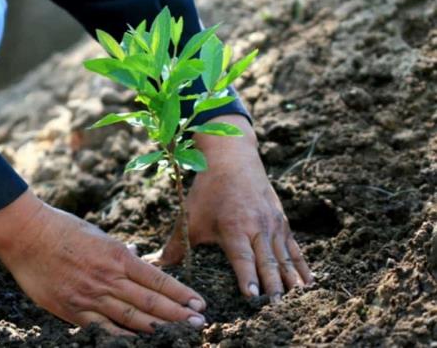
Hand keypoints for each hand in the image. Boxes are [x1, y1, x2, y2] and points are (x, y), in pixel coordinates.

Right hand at [0, 190, 205, 334]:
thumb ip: (120, 252)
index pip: (157, 279)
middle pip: (151, 301)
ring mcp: (90, 296)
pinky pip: (103, 328)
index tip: (199, 303)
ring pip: (132, 317)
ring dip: (158, 327)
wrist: (26, 235)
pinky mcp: (72, 310)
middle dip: (178, 314)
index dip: (180, 293)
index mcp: (117, 255)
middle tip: (200, 324)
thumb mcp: (99, 234)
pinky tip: (140, 342)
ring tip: (180, 334)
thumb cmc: (63, 229)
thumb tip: (138, 258)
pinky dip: (123, 337)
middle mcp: (108, 278)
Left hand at [143, 115, 312, 301]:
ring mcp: (273, 224)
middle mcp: (257, 227)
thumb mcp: (190, 216)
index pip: (242, 257)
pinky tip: (309, 283)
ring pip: (284, 257)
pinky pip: (294, 248)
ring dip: (291, 279)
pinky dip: (302, 266)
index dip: (248, 277)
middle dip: (273, 285)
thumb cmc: (209, 190)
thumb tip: (156, 266)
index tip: (254, 296)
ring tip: (298, 301)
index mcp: (234, 227)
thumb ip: (176, 245)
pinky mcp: (282, 222)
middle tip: (276, 307)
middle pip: (267, 261)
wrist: (233, 158)